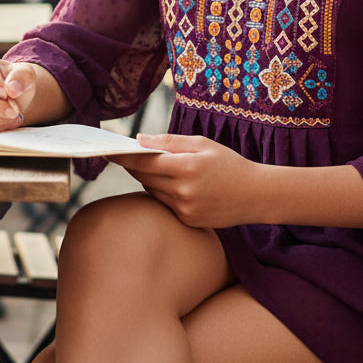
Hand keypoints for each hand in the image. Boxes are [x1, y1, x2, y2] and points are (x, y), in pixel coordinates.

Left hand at [110, 133, 259, 228]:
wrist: (255, 195)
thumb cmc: (229, 163)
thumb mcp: (202, 144)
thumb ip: (169, 142)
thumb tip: (140, 140)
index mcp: (187, 167)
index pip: (145, 162)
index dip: (124, 157)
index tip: (107, 151)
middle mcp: (184, 191)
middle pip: (145, 178)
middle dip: (134, 166)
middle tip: (125, 155)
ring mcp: (185, 210)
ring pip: (153, 191)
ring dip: (148, 179)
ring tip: (153, 167)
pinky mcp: (188, 221)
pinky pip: (165, 204)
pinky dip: (163, 193)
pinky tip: (171, 184)